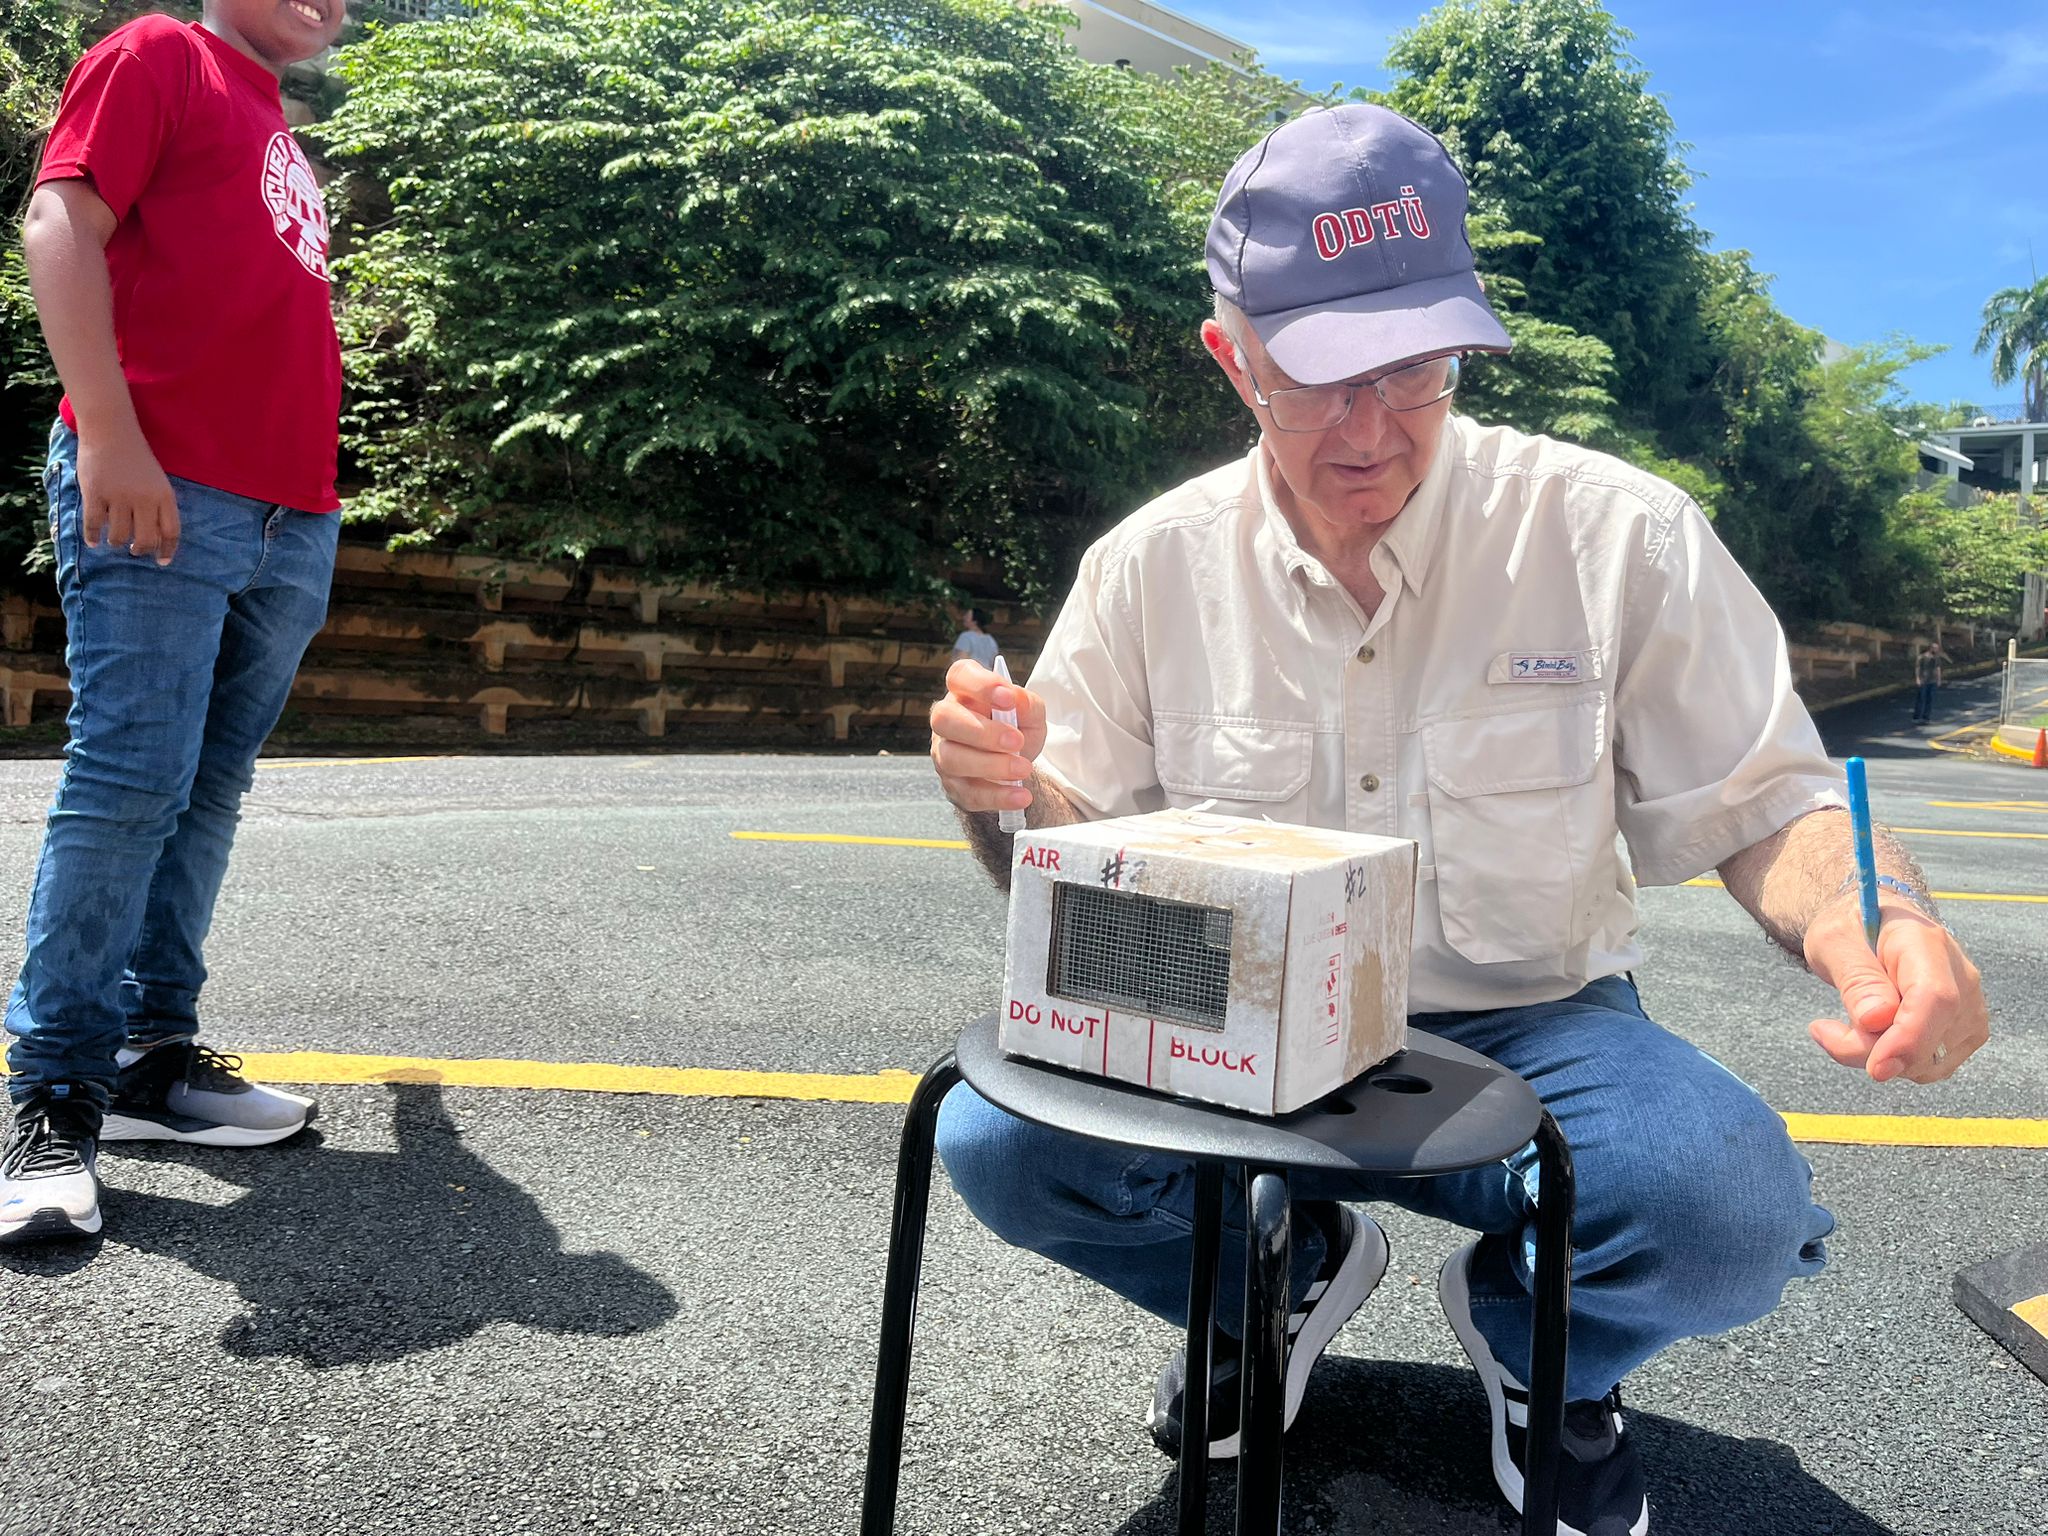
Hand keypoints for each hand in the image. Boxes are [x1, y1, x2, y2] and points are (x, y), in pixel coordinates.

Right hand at [77, 428, 178, 564]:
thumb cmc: (136, 459)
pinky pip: (94, 524)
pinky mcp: (95, 493)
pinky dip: (93, 537)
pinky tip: (94, 542)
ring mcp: (119, 497)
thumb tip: (156, 540)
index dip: (167, 551)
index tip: (162, 562)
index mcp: (164, 495)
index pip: (171, 532)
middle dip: (140, 550)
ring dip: (117, 542)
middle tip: (135, 550)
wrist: (111, 431)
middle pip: (145, 539)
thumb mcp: (157, 481)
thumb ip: (158, 507)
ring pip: (119, 536)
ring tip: (115, 540)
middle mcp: (144, 498)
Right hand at [928, 658, 1046, 815]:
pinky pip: (968, 793)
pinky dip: (997, 796)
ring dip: (991, 765)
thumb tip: (1016, 700)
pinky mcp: (954, 785)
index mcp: (965, 692)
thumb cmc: (1017, 729)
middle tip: (1016, 742)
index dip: (980, 685)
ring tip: (1023, 769)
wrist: (1016, 764)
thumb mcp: (1031, 713)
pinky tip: (1020, 795)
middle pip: (944, 719)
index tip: (1007, 698)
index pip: (960, 676)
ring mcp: (945, 753)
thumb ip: (1027, 703)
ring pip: (952, 758)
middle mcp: (947, 720)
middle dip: (982, 732)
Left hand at [1804, 892, 1987, 1082]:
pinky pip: (1928, 1067)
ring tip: (1843, 1026)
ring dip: (1877, 1057)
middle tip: (1824, 1031)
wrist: (1871, 929)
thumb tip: (1877, 1019)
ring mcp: (1969, 1008)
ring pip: (1928, 1061)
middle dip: (1872, 1050)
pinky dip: (1893, 1062)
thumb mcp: (1834, 943)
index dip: (1908, 1038)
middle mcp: (1961, 977)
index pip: (1935, 998)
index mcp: (1927, 943)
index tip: (1875, 1067)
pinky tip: (1867, 1036)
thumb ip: (1857, 980)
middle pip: (1931, 1037)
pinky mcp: (1964, 1032)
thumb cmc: (1852, 931)